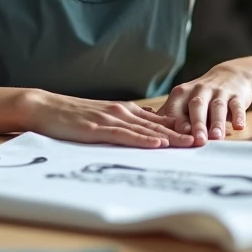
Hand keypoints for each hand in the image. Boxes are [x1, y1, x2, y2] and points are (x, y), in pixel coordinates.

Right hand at [19, 90, 195, 148]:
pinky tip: (158, 144)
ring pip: (147, 130)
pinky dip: (143, 140)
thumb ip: (124, 125)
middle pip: (160, 125)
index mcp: (125, 110)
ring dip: (171, 138)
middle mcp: (122, 112)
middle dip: (184, 133)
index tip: (202, 135)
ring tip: (192, 144)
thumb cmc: (72, 116)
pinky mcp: (97, 128)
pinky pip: (125, 135)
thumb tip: (148, 134)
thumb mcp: (103, 118)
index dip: (182, 127)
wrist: (44, 107)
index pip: (160, 120)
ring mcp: (110, 119)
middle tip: (206, 141)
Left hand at [157, 64, 251, 145]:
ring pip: (217, 107)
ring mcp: (219, 92)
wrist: (230, 76)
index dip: (176, 122)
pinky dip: (238, 116)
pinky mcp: (236, 95)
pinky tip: (239, 127)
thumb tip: (151, 134)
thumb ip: (169, 116)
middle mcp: (200, 90)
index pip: (177, 109)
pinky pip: (237, 106)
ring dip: (217, 123)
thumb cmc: (201, 96)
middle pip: (197, 106)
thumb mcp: (184, 102)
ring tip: (216, 137)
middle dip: (197, 124)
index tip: (176, 137)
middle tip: (198, 140)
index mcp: (182, 93)